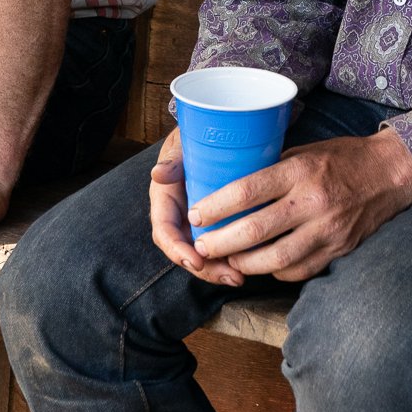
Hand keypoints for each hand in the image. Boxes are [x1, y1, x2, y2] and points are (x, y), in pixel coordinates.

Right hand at [148, 128, 245, 286]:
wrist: (214, 134)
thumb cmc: (193, 138)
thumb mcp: (181, 146)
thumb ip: (172, 160)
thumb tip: (159, 173)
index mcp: (166, 201)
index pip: (165, 233)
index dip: (178, 251)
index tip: (195, 261)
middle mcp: (180, 217)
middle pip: (187, 253)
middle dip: (206, 269)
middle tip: (230, 277)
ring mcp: (199, 223)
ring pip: (205, 255)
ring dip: (220, 269)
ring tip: (241, 277)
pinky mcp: (218, 223)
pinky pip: (223, 245)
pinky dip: (234, 257)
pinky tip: (252, 264)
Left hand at [188, 130, 411, 282]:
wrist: (391, 174)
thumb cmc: (342, 158)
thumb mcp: (305, 151)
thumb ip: (272, 170)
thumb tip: (231, 186)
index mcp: (300, 170)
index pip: (247, 191)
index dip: (215, 207)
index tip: (195, 215)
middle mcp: (313, 201)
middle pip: (255, 230)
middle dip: (220, 242)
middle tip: (201, 246)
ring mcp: (328, 230)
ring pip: (275, 259)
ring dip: (244, 264)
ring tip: (227, 260)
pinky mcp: (339, 250)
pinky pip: (298, 270)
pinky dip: (275, 271)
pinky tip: (262, 265)